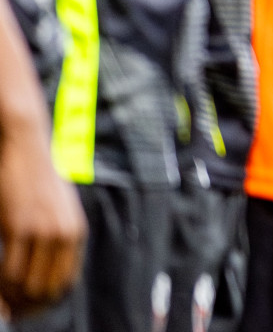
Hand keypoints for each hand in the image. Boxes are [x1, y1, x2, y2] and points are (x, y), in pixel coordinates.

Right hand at [0, 115, 84, 314]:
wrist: (27, 150)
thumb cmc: (39, 181)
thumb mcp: (60, 209)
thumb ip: (61, 234)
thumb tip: (53, 268)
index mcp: (77, 232)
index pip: (66, 281)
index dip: (47, 300)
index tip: (31, 308)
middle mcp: (64, 234)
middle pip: (46, 288)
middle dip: (28, 304)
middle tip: (13, 309)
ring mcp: (42, 231)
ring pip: (25, 283)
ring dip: (12, 296)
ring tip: (5, 299)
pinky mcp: (17, 227)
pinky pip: (8, 269)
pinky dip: (2, 282)